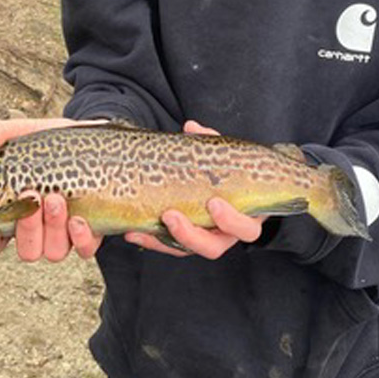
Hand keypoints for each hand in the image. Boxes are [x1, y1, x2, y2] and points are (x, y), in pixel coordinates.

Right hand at [0, 117, 105, 261]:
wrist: (99, 142)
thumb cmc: (54, 144)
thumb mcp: (26, 132)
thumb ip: (0, 133)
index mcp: (14, 213)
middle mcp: (38, 230)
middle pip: (26, 250)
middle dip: (27, 228)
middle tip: (31, 197)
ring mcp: (64, 234)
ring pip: (53, 252)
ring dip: (53, 230)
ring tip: (56, 199)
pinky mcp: (90, 233)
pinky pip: (84, 249)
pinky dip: (81, 239)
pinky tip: (80, 220)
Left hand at [124, 119, 263, 259]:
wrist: (230, 189)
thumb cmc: (234, 176)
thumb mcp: (229, 160)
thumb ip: (212, 144)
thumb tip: (191, 127)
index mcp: (246, 218)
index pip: (245, 228)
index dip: (230, 220)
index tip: (213, 202)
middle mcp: (226, 235)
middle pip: (213, 247)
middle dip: (190, 235)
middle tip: (171, 215)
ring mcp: (205, 240)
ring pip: (187, 250)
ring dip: (164, 239)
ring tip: (142, 228)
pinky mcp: (185, 242)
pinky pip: (169, 246)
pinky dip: (151, 240)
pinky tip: (133, 232)